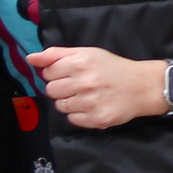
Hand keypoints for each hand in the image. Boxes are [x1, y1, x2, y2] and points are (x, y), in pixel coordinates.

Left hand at [31, 48, 162, 129]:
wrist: (142, 86)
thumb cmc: (112, 68)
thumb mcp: (87, 53)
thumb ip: (56, 54)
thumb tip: (30, 58)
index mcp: (80, 63)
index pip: (48, 72)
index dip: (58, 72)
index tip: (72, 73)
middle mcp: (84, 83)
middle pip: (51, 90)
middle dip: (62, 88)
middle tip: (80, 85)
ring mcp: (90, 103)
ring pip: (60, 106)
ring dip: (70, 102)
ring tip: (87, 96)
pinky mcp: (96, 119)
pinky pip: (72, 119)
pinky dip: (80, 114)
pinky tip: (92, 106)